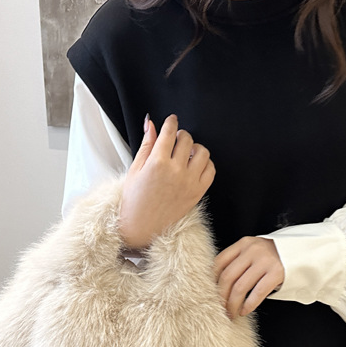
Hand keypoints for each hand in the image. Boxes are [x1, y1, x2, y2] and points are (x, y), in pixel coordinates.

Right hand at [119, 114, 215, 249]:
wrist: (141, 226)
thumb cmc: (134, 200)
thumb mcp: (135, 169)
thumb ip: (146, 144)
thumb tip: (151, 123)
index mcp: (157, 163)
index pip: (170, 132)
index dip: (171, 122)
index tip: (172, 120)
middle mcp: (175, 171)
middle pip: (187, 139)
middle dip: (181, 135)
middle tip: (176, 139)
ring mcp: (189, 182)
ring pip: (202, 152)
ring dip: (195, 148)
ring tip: (186, 153)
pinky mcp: (197, 192)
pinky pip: (211, 170)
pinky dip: (206, 163)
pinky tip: (195, 165)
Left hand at [214, 237, 284, 319]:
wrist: (300, 251)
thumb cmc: (272, 255)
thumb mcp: (253, 250)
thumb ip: (238, 260)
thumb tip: (218, 284)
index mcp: (243, 244)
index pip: (220, 262)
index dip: (213, 280)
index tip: (210, 293)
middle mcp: (252, 250)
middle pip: (228, 277)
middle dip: (221, 296)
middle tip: (219, 308)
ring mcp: (265, 261)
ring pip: (240, 287)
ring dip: (233, 304)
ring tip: (231, 313)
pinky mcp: (277, 273)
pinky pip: (258, 292)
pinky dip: (248, 305)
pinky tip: (244, 311)